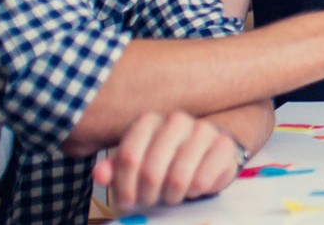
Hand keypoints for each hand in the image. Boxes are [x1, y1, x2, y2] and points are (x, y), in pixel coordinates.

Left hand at [92, 111, 243, 209]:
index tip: (126, 203)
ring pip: (178, 178)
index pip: (128, 156)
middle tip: (150, 201)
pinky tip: (191, 188)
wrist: (206, 154)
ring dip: (171, 196)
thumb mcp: (136, 165)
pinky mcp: (223, 145)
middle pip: (150, 170)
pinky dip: (193, 192)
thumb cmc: (166, 161)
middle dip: (147, 195)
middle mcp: (176, 120)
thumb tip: (100, 175)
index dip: (124, 186)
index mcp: (149, 121)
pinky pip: (202, 181)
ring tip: (171, 195)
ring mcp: (202, 131)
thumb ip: (114, 169)